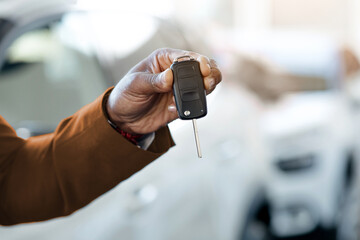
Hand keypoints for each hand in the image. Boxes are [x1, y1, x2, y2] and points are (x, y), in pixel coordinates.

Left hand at [106, 48, 221, 133]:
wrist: (123, 118)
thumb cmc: (125, 95)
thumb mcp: (135, 84)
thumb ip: (153, 81)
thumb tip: (170, 76)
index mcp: (164, 60)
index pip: (187, 56)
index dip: (199, 61)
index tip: (203, 70)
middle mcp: (175, 72)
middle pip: (202, 68)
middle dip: (210, 73)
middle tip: (208, 83)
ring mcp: (180, 88)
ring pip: (204, 84)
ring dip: (208, 88)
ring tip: (203, 92)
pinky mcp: (182, 104)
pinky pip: (195, 103)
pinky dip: (195, 105)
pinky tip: (180, 108)